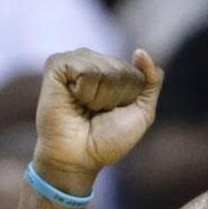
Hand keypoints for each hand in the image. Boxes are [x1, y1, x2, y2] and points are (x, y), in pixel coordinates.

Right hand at [33, 48, 163, 192]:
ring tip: (84, 107)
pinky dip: (85, 92)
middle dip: (115, 97)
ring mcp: (74, 61)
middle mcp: (94, 61)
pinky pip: (85, 70)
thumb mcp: (143, 111)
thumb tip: (140, 51)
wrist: (79, 157)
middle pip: (122, 69)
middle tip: (96, 112)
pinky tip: (72, 99)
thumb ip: (151, 81)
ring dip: (100, 97)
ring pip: (105, 69)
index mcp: (114, 70)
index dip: (130, 98)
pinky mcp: (56, 65)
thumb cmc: (109, 139)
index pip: (137, 72)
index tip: (113, 112)